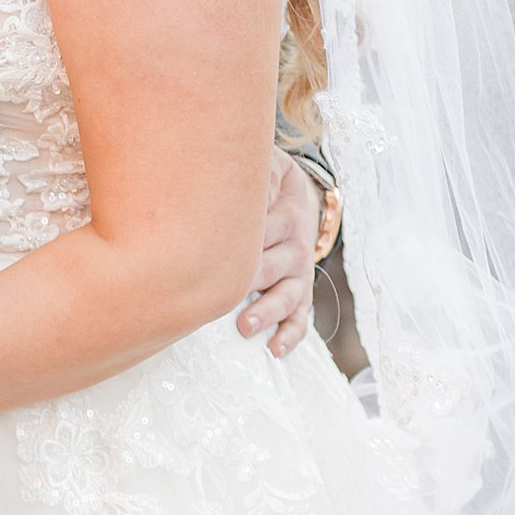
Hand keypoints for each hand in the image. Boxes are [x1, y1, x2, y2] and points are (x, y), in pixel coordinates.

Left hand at [239, 150, 320, 357]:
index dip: (241, 241)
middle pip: (269, 265)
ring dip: (266, 311)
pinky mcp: (301, 290)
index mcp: (285, 214)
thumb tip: (234, 181)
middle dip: (246, 280)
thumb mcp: (268, 166)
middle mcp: (295, 245)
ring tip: (245, 326)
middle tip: (219, 293)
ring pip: (286, 295)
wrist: (300, 194)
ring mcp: (298, 271)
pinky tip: (274, 349)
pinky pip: (301, 316)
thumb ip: (254, 171)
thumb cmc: (268, 182)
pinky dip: (290, 335)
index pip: (262, 231)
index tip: (212, 251)